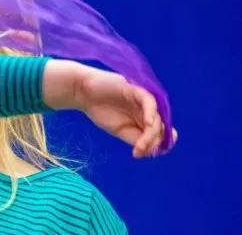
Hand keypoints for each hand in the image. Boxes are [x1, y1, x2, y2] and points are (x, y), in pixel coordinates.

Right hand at [43, 60, 177, 157]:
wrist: (83, 93)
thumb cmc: (100, 111)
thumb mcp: (120, 131)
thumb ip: (137, 139)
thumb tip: (153, 153)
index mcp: (145, 119)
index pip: (162, 133)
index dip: (161, 144)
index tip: (150, 155)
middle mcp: (148, 110)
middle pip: (161, 127)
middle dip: (154, 142)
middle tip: (139, 151)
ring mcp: (144, 100)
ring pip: (157, 118)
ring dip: (151, 134)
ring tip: (139, 146)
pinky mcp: (137, 90)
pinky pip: (150, 102)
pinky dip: (151, 113)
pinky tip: (148, 124)